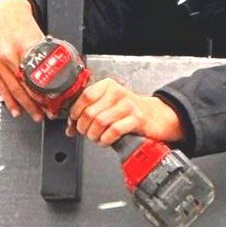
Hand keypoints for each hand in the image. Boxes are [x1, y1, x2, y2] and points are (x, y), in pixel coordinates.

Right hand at [0, 0, 48, 121]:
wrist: (1, 13)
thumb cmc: (21, 23)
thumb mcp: (39, 35)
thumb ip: (46, 53)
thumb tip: (61, 70)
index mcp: (26, 46)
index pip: (38, 76)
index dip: (47, 92)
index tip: (55, 102)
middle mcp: (11, 54)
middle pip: (26, 86)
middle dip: (38, 104)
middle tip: (48, 113)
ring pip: (13, 90)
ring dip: (25, 106)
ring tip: (36, 115)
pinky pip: (0, 87)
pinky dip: (9, 101)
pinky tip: (16, 110)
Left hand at [67, 78, 183, 146]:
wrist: (155, 116)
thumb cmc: (128, 112)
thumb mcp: (108, 105)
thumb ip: (88, 112)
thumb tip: (70, 127)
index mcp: (108, 86)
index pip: (85, 96)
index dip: (75, 112)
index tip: (73, 122)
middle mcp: (118, 92)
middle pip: (90, 112)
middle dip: (84, 127)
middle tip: (86, 133)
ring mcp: (128, 105)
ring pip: (100, 122)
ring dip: (94, 135)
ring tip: (96, 137)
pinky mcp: (137, 119)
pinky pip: (113, 131)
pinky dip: (105, 140)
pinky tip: (106, 140)